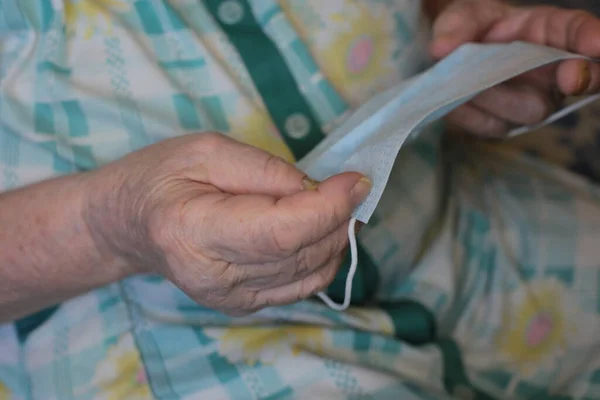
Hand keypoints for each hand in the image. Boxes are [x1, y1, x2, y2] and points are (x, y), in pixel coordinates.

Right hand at [84, 133, 369, 315]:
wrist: (129, 224)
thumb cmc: (160, 177)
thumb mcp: (207, 150)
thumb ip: (265, 170)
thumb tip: (318, 189)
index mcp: (195, 232)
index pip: (281, 232)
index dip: (328, 207)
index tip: (357, 180)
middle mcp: (215, 278)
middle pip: (301, 253)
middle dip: (338, 217)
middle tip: (349, 185)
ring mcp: (231, 299)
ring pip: (310, 273)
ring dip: (335, 236)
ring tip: (334, 203)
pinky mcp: (243, 305)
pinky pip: (303, 286)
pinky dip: (324, 257)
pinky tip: (320, 230)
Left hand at [430, 0, 599, 135]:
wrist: (450, 55)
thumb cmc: (470, 28)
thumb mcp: (462, 16)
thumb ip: (456, 26)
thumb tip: (442, 47)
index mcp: (549, 31)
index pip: (578, 32)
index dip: (590, 38)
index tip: (597, 45)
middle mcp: (549, 70)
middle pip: (572, 82)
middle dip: (571, 79)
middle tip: (566, 76)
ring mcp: (529, 101)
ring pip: (529, 110)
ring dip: (498, 97)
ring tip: (464, 82)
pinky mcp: (502, 123)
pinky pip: (491, 126)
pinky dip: (470, 115)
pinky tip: (452, 102)